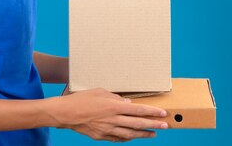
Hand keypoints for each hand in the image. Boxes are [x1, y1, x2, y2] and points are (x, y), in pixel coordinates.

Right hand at [50, 87, 167, 141]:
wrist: (65, 113)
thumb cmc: (80, 99)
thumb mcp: (99, 91)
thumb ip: (115, 97)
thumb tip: (127, 103)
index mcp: (113, 106)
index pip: (137, 110)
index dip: (152, 112)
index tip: (163, 113)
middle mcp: (113, 119)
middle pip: (137, 123)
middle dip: (153, 124)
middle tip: (165, 126)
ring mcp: (107, 130)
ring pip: (130, 134)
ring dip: (143, 134)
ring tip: (153, 134)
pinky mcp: (101, 137)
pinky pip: (118, 139)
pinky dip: (127, 138)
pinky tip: (133, 137)